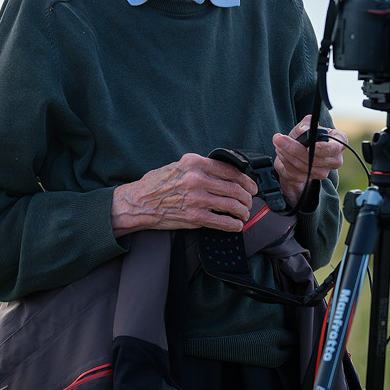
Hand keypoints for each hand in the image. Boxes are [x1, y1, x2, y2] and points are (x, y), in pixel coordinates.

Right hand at [111, 153, 258, 235]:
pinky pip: (221, 221)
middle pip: (234, 187)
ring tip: (244, 214)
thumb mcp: (177, 166)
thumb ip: (198, 168)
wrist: (138, 203)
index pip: (229, 169)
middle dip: (247, 197)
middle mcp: (197, 178)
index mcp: (194, 163)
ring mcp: (196, 198)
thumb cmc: (155, 185)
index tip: (251, 186)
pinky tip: (236, 226)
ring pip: (231, 204)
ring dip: (242, 211)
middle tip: (249, 202)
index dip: (245, 179)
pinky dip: (233, 225)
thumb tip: (221, 173)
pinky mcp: (194, 216)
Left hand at [272, 116, 344, 207]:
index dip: (324, 148)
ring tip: (278, 142)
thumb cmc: (305, 137)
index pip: (336, 147)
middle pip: (317, 158)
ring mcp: (323, 171)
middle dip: (296, 148)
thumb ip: (306, 123)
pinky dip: (285, 160)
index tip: (311, 146)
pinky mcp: (310, 178)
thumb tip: (304, 130)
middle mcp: (335, 159)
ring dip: (287, 153)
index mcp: (339, 142)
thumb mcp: (306, 126)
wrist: (295, 153)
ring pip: (304, 165)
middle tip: (280, 139)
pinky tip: (281, 152)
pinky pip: (296, 171)